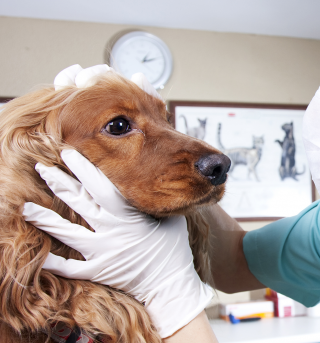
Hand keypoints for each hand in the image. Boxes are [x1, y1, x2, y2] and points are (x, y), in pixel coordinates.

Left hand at [22, 150, 212, 337]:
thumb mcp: (172, 218)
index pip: (100, 186)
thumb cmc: (174, 248)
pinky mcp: (98, 271)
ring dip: (45, 219)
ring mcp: (102, 252)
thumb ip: (158, 200)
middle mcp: (111, 231)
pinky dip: (53, 263)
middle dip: (58, 183)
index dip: (83, 168)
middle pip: (78, 202)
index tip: (69, 153)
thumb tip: (158, 178)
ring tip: (27, 208)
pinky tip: (38, 255)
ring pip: (66, 233)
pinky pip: (69, 268)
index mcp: (128, 215)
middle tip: (42, 167)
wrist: (171, 285)